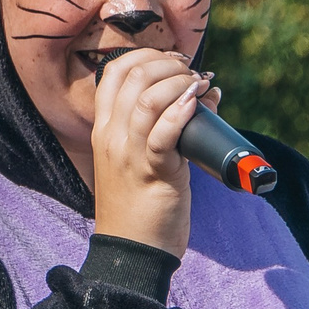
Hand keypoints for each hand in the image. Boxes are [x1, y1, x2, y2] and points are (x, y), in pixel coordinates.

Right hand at [89, 48, 213, 257]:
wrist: (133, 252)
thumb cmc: (142, 206)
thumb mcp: (141, 160)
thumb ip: (163, 128)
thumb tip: (204, 94)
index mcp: (104, 130)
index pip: (113, 73)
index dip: (146, 56)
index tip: (173, 63)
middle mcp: (111, 137)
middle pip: (133, 76)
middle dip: (170, 65)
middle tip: (192, 76)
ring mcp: (129, 154)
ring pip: (147, 97)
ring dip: (180, 82)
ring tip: (199, 87)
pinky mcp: (152, 172)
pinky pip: (163, 132)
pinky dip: (182, 111)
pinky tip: (197, 102)